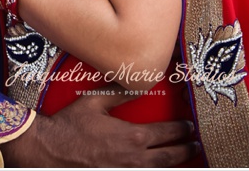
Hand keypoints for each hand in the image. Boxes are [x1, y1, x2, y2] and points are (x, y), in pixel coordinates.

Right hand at [1, 93, 196, 166]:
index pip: (166, 132)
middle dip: (186, 150)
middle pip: (171, 156)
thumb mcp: (93, 102)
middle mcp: (137, 158)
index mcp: (133, 136)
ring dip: (177, 164)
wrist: (52, 150)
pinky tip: (159, 168)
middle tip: (196, 145)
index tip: (189, 125)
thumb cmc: (71, 125)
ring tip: (187, 161)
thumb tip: (139, 85)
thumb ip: (119, 93)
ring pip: (161, 170)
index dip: (181, 129)